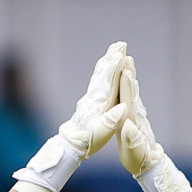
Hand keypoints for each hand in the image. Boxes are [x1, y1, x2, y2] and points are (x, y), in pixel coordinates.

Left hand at [12, 41, 127, 191]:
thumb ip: (111, 121)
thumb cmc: (86, 143)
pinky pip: (99, 84)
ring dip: (107, 64)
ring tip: (113, 52)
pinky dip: (103, 74)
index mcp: (98, 103)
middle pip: (104, 74)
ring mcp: (91, 100)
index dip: (115, 66)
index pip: (108, 80)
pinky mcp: (90, 104)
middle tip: (119, 44)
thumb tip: (123, 108)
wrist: (68, 147)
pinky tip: (104, 71)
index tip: (121, 52)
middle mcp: (94, 98)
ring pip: (100, 76)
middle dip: (112, 58)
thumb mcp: (100, 134)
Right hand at [114, 55, 191, 191]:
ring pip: (130, 91)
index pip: (128, 100)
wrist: (148, 165)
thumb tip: (128, 127)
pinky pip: (127, 96)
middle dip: (127, 73)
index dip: (126, 85)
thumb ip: (131, 140)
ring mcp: (134, 114)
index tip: (124, 70)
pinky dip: (125, 85)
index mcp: (132, 121)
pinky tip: (124, 77)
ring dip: (127, 75)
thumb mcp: (133, 153)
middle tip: (125, 55)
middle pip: (130, 90)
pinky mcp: (131, 116)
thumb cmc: (139, 160)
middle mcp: (134, 114)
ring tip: (126, 60)